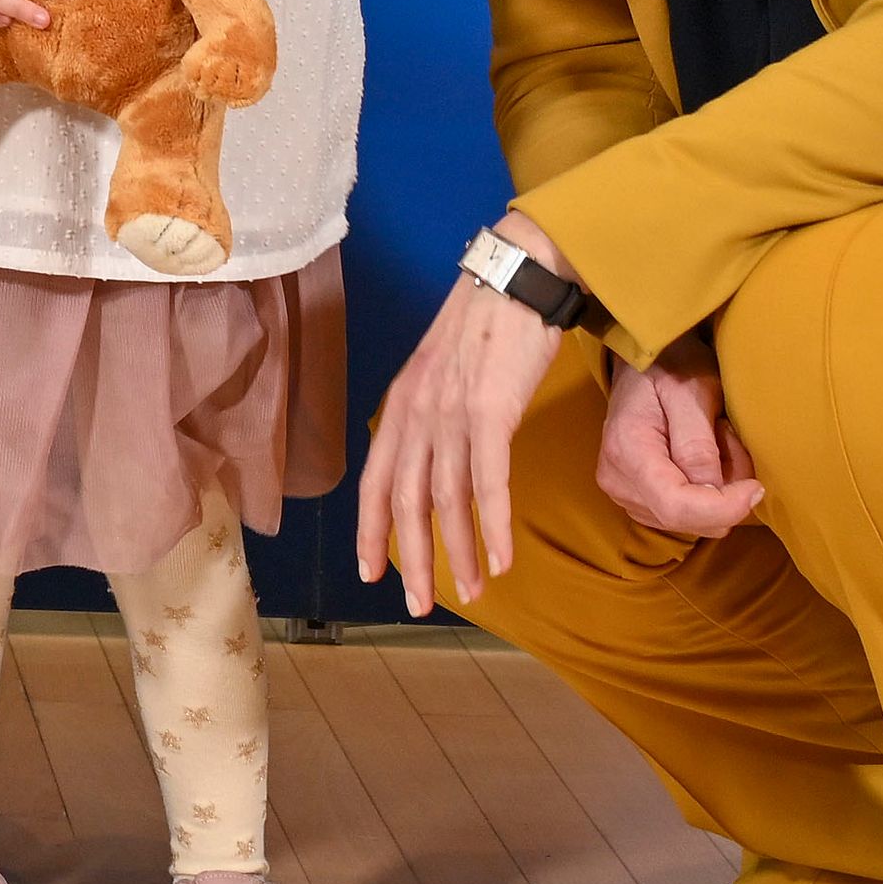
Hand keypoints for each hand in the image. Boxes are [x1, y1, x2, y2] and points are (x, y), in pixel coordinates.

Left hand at [354, 219, 574, 614]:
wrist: (513, 278)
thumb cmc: (484, 329)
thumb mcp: (441, 375)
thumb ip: (433, 419)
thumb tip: (438, 465)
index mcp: (400, 408)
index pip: (373, 483)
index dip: (369, 533)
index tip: (373, 574)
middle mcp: (416, 414)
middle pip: (404, 503)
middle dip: (412, 560)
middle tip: (420, 605)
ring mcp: (451, 414)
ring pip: (446, 501)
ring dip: (460, 553)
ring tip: (473, 593)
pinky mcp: (492, 412)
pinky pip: (488, 482)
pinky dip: (492, 526)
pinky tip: (501, 560)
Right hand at [596, 346, 761, 537]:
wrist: (643, 364)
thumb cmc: (669, 366)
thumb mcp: (692, 392)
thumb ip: (699, 444)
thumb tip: (716, 490)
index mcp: (628, 451)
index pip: (676, 506)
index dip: (724, 507)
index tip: (756, 487)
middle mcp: (618, 480)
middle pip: (688, 519)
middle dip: (726, 491)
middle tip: (730, 441)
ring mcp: (624, 493)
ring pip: (693, 521)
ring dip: (719, 491)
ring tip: (716, 444)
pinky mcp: (638, 499)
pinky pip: (687, 516)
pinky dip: (708, 495)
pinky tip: (705, 461)